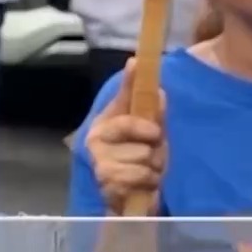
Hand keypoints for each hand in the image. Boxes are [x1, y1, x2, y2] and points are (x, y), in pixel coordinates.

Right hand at [86, 61, 166, 214]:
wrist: (129, 190)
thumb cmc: (135, 150)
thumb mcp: (142, 121)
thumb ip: (140, 95)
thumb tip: (135, 61)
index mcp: (102, 125)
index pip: (125, 123)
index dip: (145, 128)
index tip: (156, 132)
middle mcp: (95, 145)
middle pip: (140, 148)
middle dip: (153, 153)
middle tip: (150, 155)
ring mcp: (101, 168)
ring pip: (143, 165)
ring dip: (153, 170)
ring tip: (147, 171)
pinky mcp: (109, 189)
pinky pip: (140, 182)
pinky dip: (148, 184)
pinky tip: (142, 185)